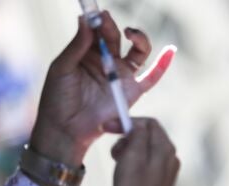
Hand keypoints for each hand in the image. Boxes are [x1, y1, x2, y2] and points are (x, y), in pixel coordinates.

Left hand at [30, 11, 174, 167]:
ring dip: (138, 38)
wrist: (66, 129)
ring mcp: (121, 76)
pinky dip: (163, 64)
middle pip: (116, 38)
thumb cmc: (58, 99)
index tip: (96, 14)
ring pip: (137, 52)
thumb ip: (76, 45)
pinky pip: (152, 76)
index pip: (97, 31)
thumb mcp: (62, 68)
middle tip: (104, 20)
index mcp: (88, 53)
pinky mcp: (133, 92)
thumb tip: (85, 19)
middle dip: (111, 28)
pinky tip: (170, 51)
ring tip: (131, 33)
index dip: (98, 21)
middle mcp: (107, 62)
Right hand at [111, 118, 179, 185]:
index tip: (109, 128)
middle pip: (148, 136)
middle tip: (114, 153)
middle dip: (127, 138)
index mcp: (166, 149)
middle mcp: (171, 157)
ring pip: (146, 150)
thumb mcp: (132, 158)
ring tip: (117, 165)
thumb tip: (140, 125)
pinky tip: (125, 176)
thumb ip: (138, 136)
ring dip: (129, 152)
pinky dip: (134, 163)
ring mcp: (168, 171)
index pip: (149, 123)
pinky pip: (147, 164)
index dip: (128, 122)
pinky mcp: (162, 182)